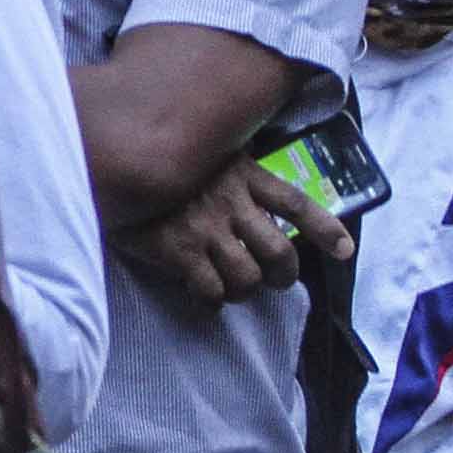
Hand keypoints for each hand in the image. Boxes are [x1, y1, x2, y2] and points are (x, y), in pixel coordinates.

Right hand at [114, 161, 350, 305]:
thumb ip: (231, 165)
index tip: (344, 251)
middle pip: (281, 252)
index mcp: (245, 175)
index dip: (326, 230)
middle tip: (276, 281)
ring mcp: (206, 229)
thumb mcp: (205, 151)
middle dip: (284, 275)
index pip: (297, 204)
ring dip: (246, 290)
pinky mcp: (179, 251)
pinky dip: (212, 301)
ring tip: (235, 289)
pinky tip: (205, 298)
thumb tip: (252, 181)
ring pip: (249, 278)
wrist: (108, 165)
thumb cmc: (157, 162)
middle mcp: (233, 203)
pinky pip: (211, 291)